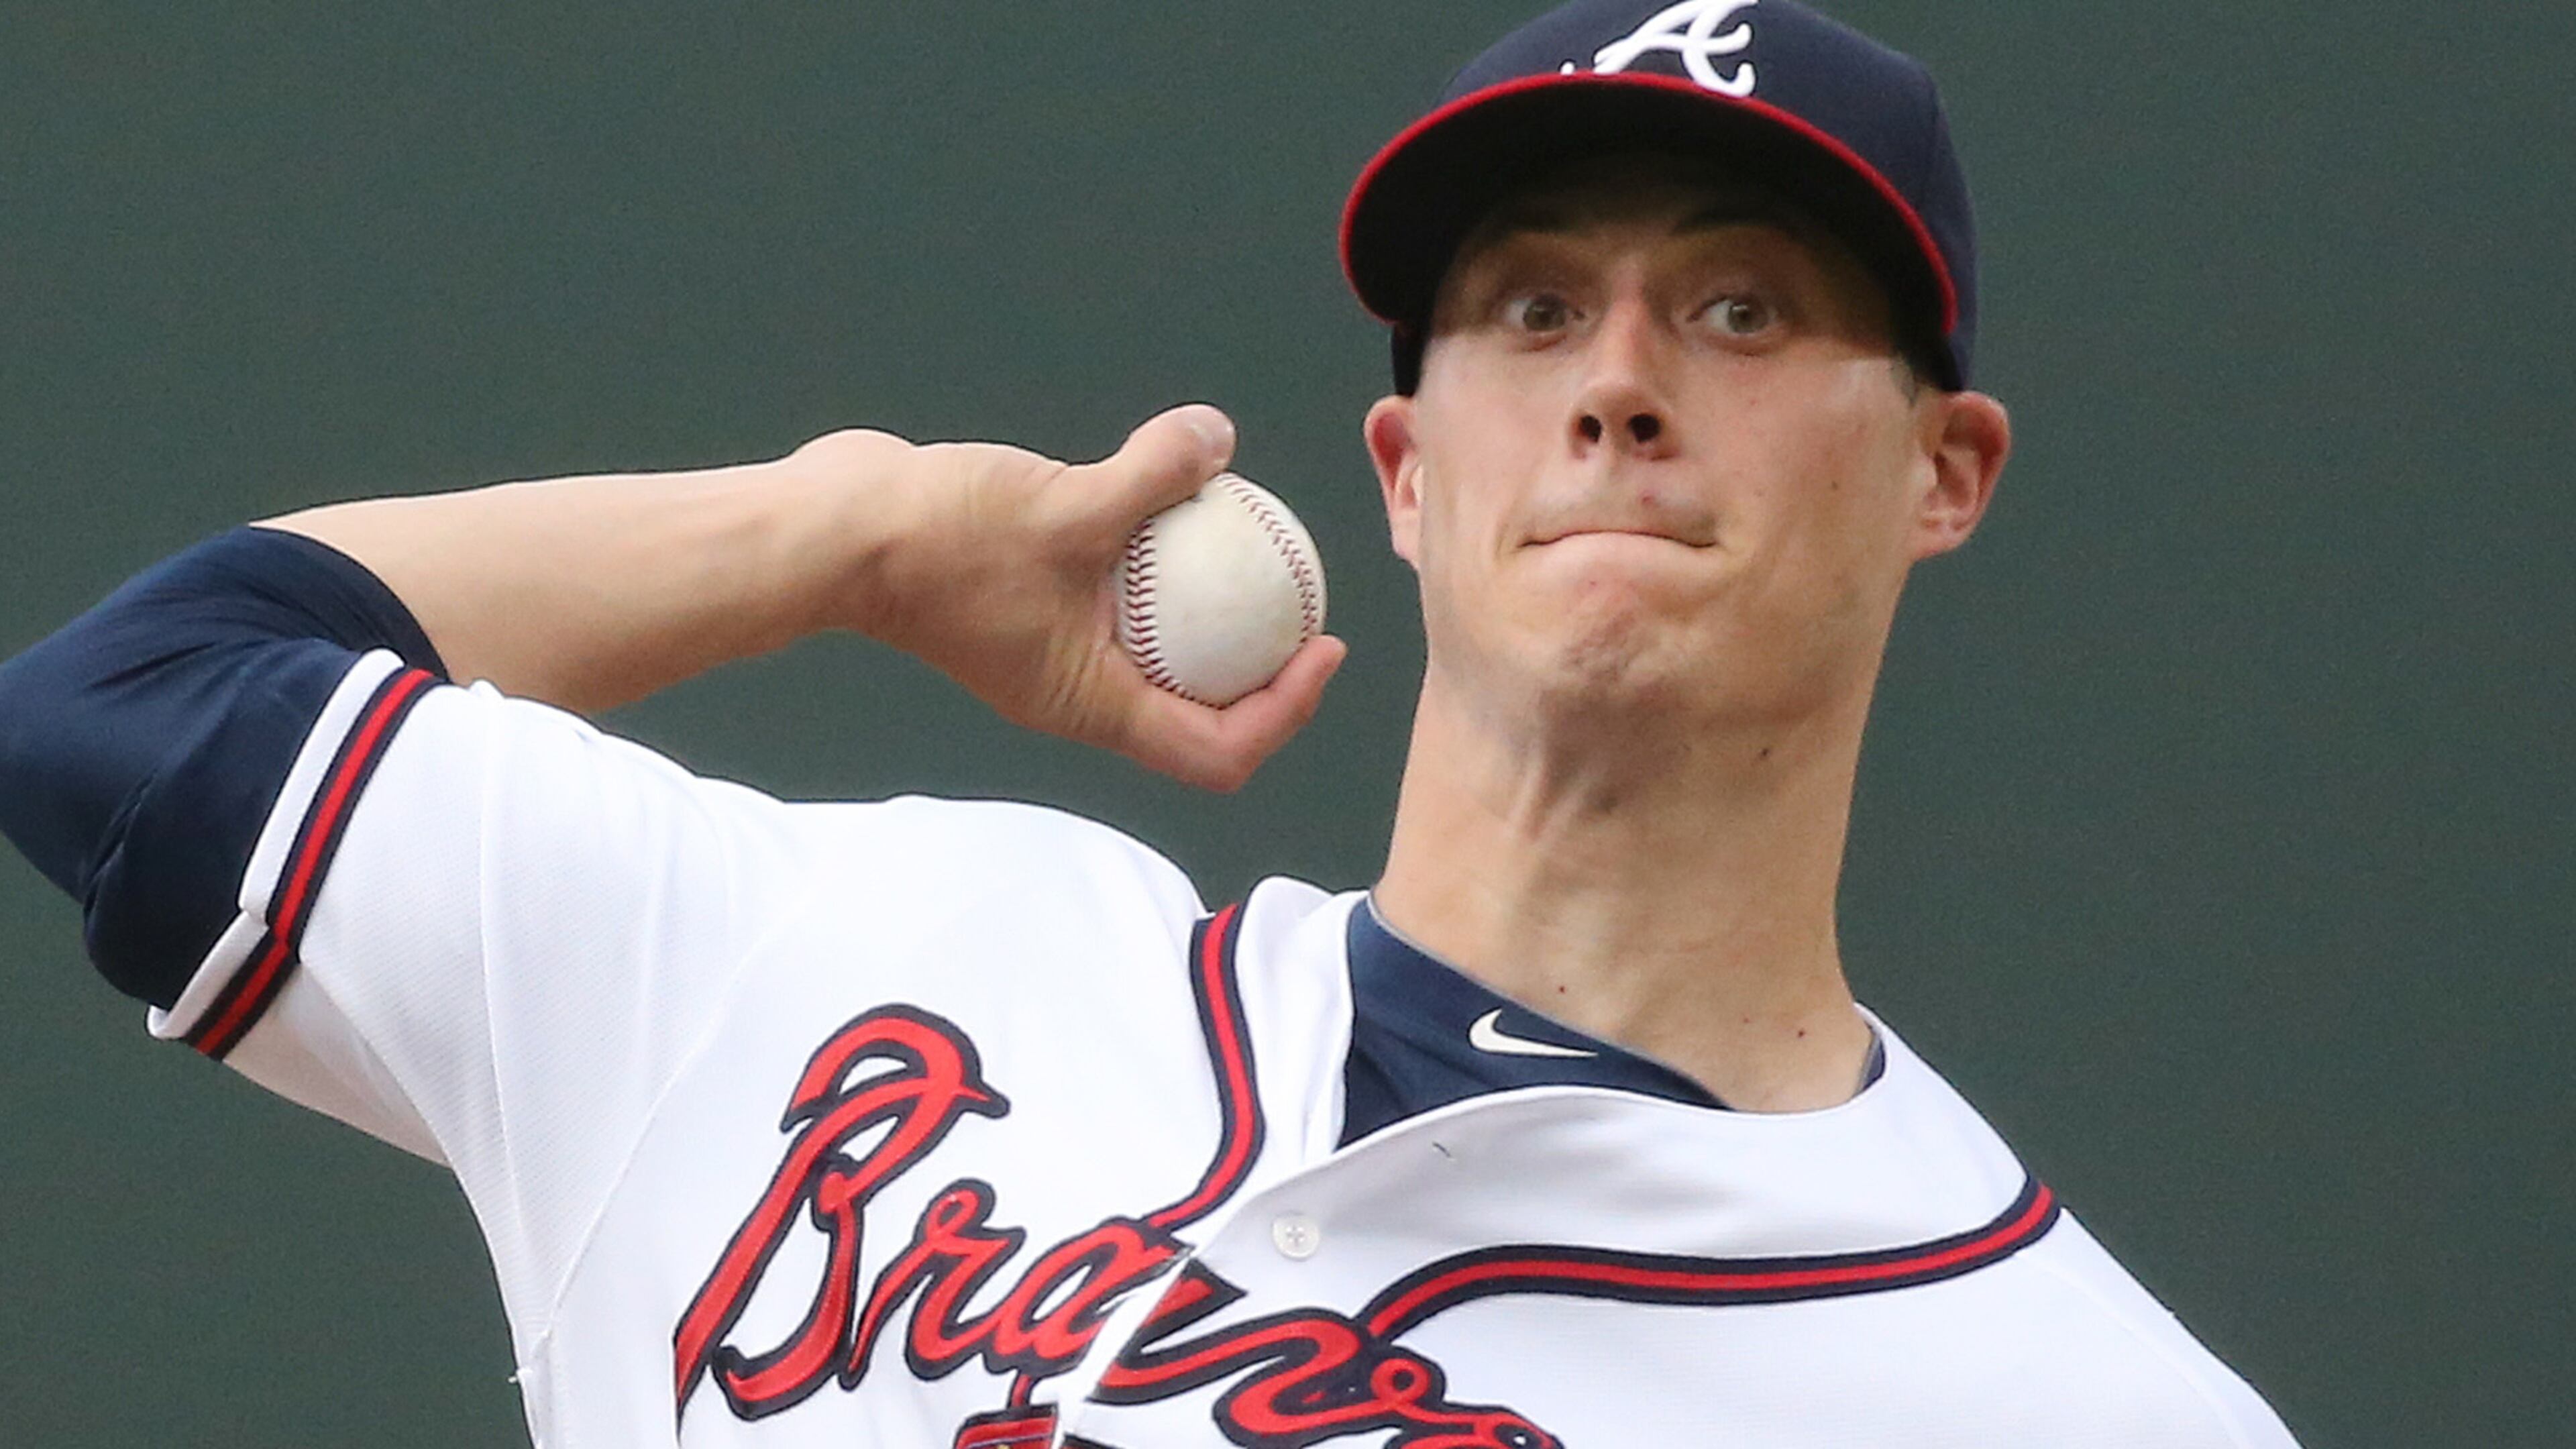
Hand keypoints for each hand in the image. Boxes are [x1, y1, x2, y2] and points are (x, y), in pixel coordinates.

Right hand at [788, 405, 1347, 791]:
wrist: (837, 529)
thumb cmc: (941, 540)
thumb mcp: (1069, 505)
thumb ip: (1155, 475)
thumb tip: (1219, 436)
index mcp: (1094, 704)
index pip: (1218, 749)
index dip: (1287, 711)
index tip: (1323, 646)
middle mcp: (1078, 691)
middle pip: (1201, 710)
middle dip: (1264, 666)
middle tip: (1305, 599)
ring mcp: (1053, 650)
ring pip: (1158, 650)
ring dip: (1208, 610)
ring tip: (1253, 544)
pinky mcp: (1033, 601)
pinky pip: (1118, 594)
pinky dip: (1155, 562)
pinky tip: (1173, 496)